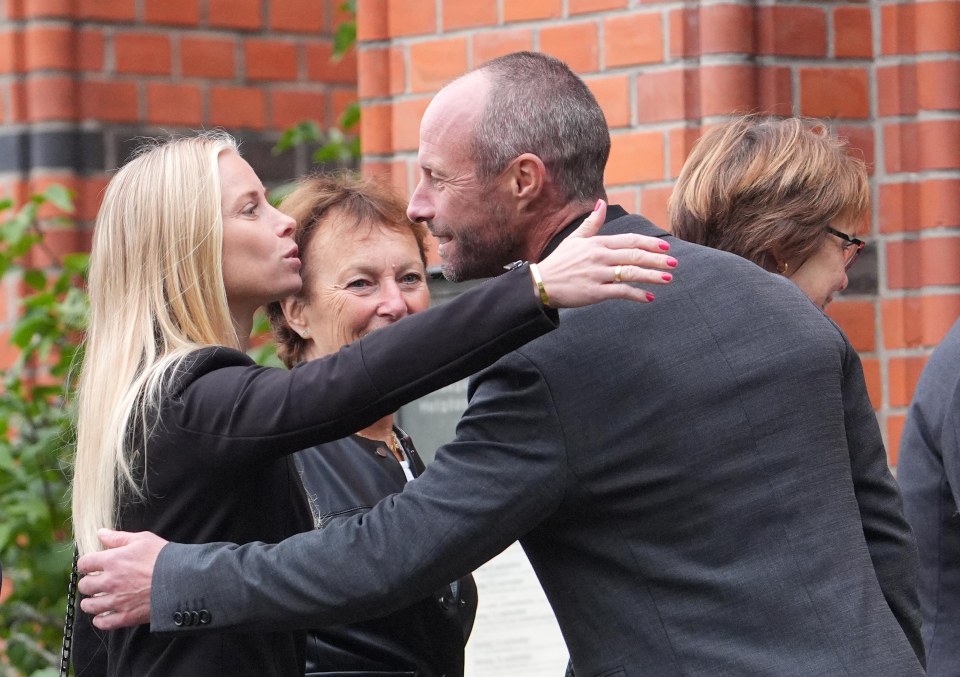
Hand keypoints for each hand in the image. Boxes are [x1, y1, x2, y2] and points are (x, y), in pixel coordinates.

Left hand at [76, 529, 167, 629]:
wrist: (182, 579)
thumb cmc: (163, 557)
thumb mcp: (143, 539)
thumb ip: (118, 537)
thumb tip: (100, 533)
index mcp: (112, 561)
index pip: (84, 563)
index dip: (86, 564)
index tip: (91, 565)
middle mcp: (110, 582)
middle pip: (84, 585)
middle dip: (88, 583)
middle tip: (96, 582)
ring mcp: (116, 601)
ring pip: (90, 606)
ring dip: (91, 602)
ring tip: (97, 599)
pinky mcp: (125, 616)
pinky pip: (103, 623)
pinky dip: (101, 619)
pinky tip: (104, 614)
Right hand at [535, 200, 675, 307]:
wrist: (541, 284)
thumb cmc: (559, 262)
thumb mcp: (575, 239)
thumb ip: (592, 222)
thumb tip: (601, 203)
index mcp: (597, 243)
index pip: (629, 240)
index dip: (649, 243)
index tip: (666, 247)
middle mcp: (600, 257)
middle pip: (634, 256)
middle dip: (656, 259)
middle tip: (674, 263)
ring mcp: (598, 274)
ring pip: (631, 273)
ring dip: (651, 276)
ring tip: (667, 279)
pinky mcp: (595, 292)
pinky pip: (621, 292)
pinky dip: (637, 294)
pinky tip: (649, 297)